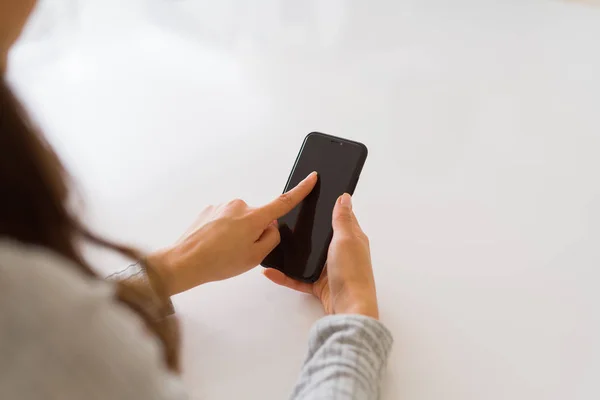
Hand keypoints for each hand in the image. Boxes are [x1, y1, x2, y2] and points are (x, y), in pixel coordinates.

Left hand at [149, 172, 317, 294]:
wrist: (184, 261)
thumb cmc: (217, 262)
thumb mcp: (255, 257)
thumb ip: (271, 239)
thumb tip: (271, 228)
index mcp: (254, 218)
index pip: (284, 202)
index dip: (300, 190)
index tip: (311, 178)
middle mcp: (239, 206)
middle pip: (258, 218)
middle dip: (254, 232)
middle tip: (241, 252)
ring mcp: (222, 206)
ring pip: (240, 220)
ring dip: (236, 233)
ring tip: (223, 251)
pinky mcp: (210, 210)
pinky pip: (225, 220)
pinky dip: (223, 232)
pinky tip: (214, 246)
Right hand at [263, 193, 378, 318]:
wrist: (349, 308)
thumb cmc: (352, 272)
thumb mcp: (346, 239)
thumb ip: (342, 219)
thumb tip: (344, 197)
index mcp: (351, 239)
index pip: (339, 218)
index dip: (328, 207)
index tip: (312, 198)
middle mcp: (340, 253)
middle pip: (319, 237)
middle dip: (304, 230)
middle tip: (285, 219)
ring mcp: (328, 270)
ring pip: (305, 258)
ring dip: (291, 253)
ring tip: (273, 244)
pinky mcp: (318, 286)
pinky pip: (297, 279)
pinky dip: (284, 276)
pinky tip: (270, 271)